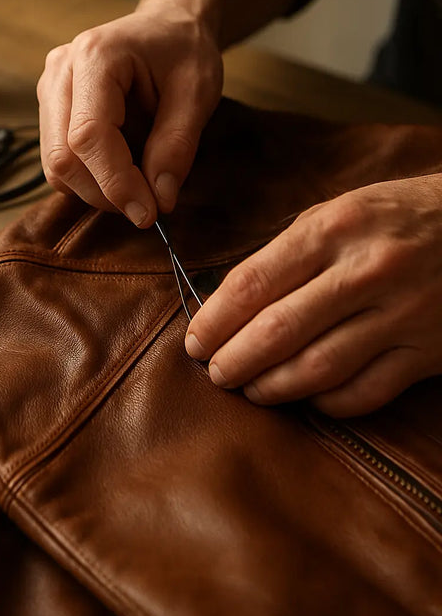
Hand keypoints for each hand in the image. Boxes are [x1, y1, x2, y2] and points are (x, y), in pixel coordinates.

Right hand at [37, 8, 222, 226]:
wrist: (168, 26)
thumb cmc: (184, 51)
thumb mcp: (198, 92)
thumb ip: (178, 145)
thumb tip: (159, 199)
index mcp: (96, 56)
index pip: (89, 136)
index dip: (116, 183)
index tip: (148, 213)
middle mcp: (60, 70)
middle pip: (63, 157)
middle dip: (105, 193)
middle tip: (148, 206)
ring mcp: (50, 89)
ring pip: (56, 166)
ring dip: (97, 191)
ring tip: (139, 184)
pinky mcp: (51, 109)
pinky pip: (60, 161)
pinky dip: (90, 180)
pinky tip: (122, 170)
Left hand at [186, 175, 441, 416]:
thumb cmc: (396, 216)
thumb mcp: (340, 212)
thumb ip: (289, 254)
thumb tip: (230, 304)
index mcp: (333, 229)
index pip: (253, 284)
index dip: (214, 320)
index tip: (196, 341)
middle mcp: (366, 272)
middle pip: (278, 332)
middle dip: (234, 361)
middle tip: (215, 373)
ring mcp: (401, 315)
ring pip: (318, 369)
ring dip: (273, 387)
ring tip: (251, 389)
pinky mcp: (428, 352)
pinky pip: (365, 392)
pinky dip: (327, 402)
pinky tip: (307, 398)